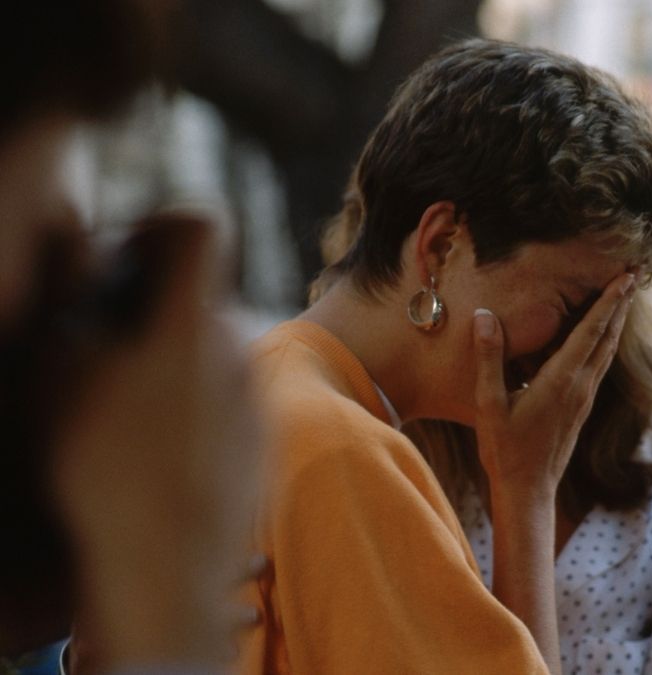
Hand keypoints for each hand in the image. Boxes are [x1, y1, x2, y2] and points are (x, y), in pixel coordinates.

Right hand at [52, 216, 261, 670]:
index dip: (157, 226)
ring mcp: (255, 395)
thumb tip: (77, 231)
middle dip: (150, 301)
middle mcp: (238, 346)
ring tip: (116, 405)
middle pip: (198, 292)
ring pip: (208, 348)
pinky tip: (151, 445)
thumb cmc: (99, 462)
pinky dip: (189, 402)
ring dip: (166, 357)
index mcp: (193, 316)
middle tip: (99, 342)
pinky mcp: (259, 438)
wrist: (166, 564)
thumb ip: (70, 281)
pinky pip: (222, 396)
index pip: (201, 223)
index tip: (121, 260)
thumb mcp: (58, 364)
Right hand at [472, 272, 636, 500]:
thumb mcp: (489, 402)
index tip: (626, 276)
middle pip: (609, 336)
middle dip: (622, 303)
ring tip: (625, 296)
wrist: (527, 489)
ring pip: (607, 350)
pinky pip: (599, 364)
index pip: (593, 330)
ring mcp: (584, 398)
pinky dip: (606, 341)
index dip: (610, 300)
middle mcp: (581, 386)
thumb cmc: (505, 449)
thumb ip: (490, 358)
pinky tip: (602, 336)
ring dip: (617, 321)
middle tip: (635, 273)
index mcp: (562, 380)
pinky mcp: (581, 407)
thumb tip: (485, 316)